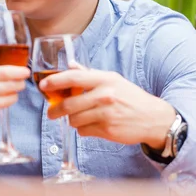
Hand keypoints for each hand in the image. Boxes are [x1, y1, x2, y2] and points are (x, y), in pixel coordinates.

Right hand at [0, 66, 29, 142]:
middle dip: (19, 83)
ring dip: (13, 95)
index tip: (25, 71)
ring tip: (14, 93)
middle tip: (22, 83)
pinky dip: (3, 105)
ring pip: (7, 97)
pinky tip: (2, 103)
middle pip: (9, 84)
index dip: (17, 71)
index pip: (2, 70)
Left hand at [40, 69, 175, 149]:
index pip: (73, 78)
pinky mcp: (107, 130)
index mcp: (105, 79)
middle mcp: (105, 95)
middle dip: (55, 109)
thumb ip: (90, 74)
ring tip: (78, 117)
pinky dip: (83, 129)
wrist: (153, 118)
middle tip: (51, 112)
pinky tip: (91, 125)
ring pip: (74, 119)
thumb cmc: (130, 97)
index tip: (43, 85)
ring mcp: (106, 114)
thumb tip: (70, 65)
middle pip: (69, 104)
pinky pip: (83, 131)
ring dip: (72, 120)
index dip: (54, 81)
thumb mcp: (113, 80)